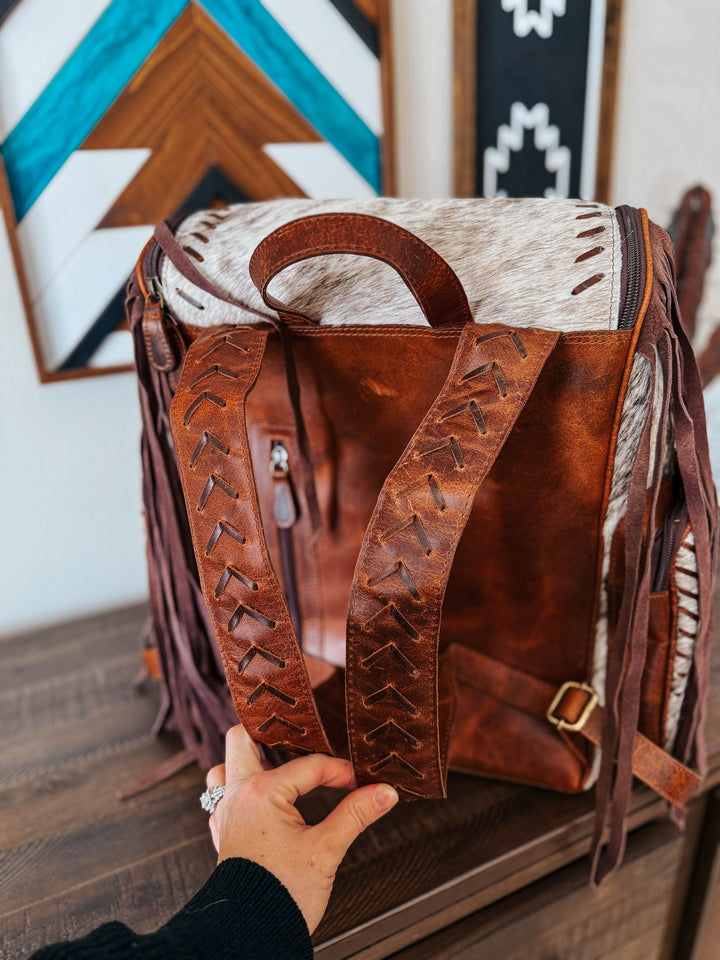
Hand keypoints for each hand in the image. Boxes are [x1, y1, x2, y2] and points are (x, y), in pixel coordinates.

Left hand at [205, 725, 398, 933]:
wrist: (250, 935)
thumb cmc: (283, 895)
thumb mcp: (326, 849)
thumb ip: (355, 814)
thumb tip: (385, 792)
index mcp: (262, 792)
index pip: (308, 765)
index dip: (339, 771)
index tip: (359, 782)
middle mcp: (238, 796)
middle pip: (241, 740)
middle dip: (269, 735)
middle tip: (298, 738)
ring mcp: (227, 815)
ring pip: (223, 769)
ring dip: (246, 762)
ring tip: (277, 763)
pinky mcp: (224, 836)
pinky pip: (223, 799)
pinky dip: (240, 792)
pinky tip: (262, 801)